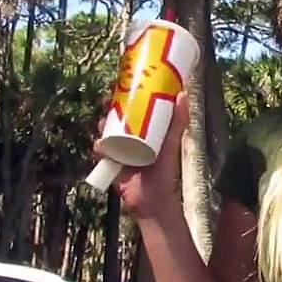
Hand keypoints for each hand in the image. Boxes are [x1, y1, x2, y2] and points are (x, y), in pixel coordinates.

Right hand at [92, 92, 188, 216]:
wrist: (151, 200)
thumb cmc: (164, 171)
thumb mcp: (171, 144)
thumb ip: (178, 122)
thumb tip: (183, 94)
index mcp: (145, 129)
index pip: (133, 106)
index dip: (126, 93)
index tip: (121, 82)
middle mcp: (130, 135)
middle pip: (116, 115)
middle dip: (109, 105)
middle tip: (107, 97)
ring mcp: (119, 148)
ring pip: (106, 130)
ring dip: (101, 122)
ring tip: (103, 119)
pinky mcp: (110, 161)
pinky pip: (100, 150)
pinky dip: (98, 146)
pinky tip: (101, 144)